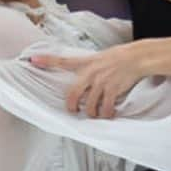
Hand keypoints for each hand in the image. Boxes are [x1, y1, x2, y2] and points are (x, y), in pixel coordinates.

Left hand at [30, 42, 149, 117]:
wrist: (137, 57)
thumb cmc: (121, 56)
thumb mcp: (101, 57)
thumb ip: (89, 66)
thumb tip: (83, 78)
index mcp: (86, 62)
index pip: (63, 61)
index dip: (46, 60)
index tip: (32, 60)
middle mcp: (91, 73)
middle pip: (73, 95)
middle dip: (72, 106)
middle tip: (74, 111)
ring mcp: (101, 82)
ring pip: (89, 106)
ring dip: (92, 113)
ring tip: (96, 114)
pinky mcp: (112, 90)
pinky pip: (105, 108)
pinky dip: (107, 114)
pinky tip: (109, 114)